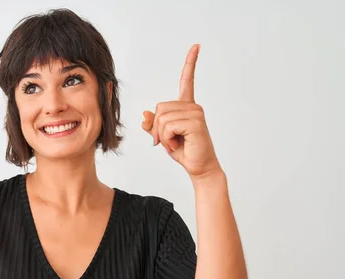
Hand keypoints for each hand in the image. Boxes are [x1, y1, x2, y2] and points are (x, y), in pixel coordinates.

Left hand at [141, 44, 220, 178]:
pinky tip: (178, 144)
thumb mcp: (163, 136)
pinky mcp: (195, 123)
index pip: (187, 80)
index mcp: (187, 106)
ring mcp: (196, 113)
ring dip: (162, 135)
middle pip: (159, 108)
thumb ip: (153, 125)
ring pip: (162, 118)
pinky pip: (168, 126)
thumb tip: (144, 115)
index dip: (190, 63)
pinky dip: (167, 139)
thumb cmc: (183, 151)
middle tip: (167, 141)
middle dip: (157, 128)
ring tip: (174, 143)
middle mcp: (193, 106)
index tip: (196, 46)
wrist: (199, 167)